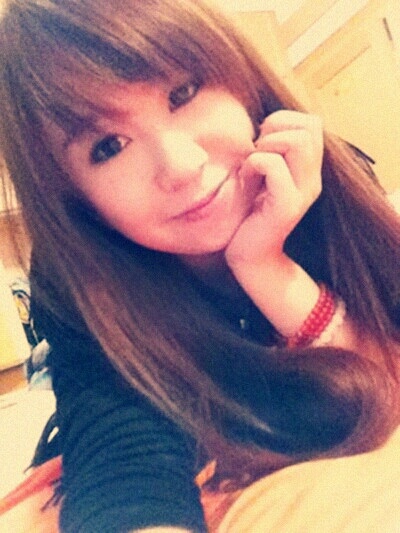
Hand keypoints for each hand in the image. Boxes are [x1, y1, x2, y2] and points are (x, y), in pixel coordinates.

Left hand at [225, 110, 322, 269]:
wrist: (250, 256)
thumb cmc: (249, 214)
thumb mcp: (262, 177)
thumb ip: (271, 153)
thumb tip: (264, 125)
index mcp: (309, 170)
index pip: (312, 122)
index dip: (283, 121)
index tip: (262, 142)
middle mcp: (312, 179)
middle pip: (309, 127)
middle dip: (275, 129)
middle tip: (256, 152)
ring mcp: (303, 192)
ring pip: (298, 142)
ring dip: (266, 146)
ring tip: (251, 166)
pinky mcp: (287, 206)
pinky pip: (274, 166)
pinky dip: (254, 164)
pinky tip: (245, 179)